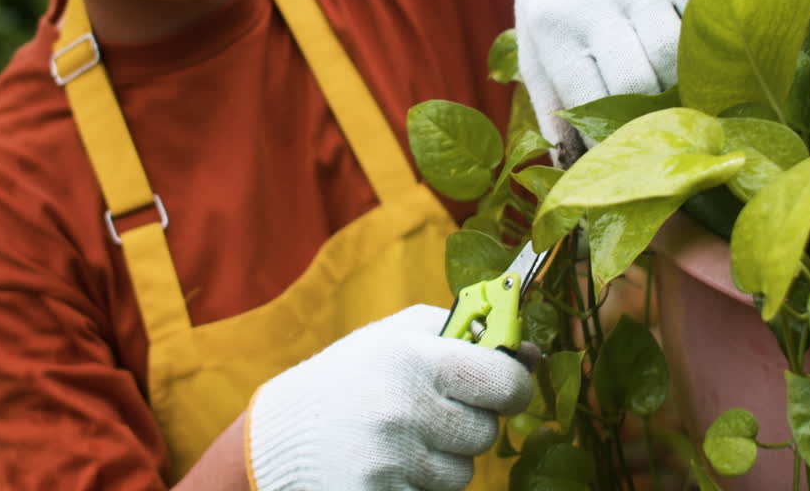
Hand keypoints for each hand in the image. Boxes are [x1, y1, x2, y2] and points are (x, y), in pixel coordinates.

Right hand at [246, 305, 532, 490]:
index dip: (514, 386)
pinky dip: (418, 483)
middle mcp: (404, 408)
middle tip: (435, 411)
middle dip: (470, 424)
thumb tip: (531, 354)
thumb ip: (465, 332)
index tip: (505, 387)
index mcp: (413, 358)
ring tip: (402, 438)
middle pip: (486, 432)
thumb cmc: (350, 377)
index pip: (504, 382)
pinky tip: (387, 463)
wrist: (278, 437)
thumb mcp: (396, 336)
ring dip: (443, 458)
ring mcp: (391, 460)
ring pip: (463, 472)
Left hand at [514, 0, 713, 155]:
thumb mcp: (535, 37)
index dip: (610, 133)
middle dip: (652, 113)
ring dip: (682, 84)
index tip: (627, 151)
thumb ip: (548, 97)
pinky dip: (704, 43)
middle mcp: (592, 0)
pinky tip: (704, 60)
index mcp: (553, 25)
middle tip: (666, 132)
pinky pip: (699, 14)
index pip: (588, 98)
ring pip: (672, 51)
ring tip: (685, 102)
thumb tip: (567, 161)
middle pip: (636, 79)